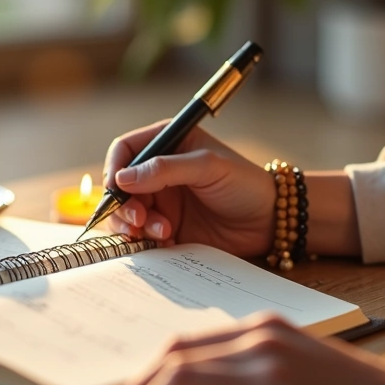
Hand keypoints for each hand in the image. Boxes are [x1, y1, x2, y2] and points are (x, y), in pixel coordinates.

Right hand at [103, 122, 274, 255]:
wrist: (269, 221)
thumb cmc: (245, 184)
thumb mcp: (208, 167)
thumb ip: (166, 169)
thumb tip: (122, 178)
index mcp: (168, 143)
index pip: (125, 149)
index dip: (115, 168)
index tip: (116, 188)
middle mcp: (159, 171)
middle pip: (120, 185)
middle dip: (124, 204)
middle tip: (139, 219)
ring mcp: (161, 200)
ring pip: (127, 212)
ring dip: (135, 225)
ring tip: (162, 232)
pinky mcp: (166, 226)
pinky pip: (142, 234)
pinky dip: (146, 240)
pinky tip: (168, 241)